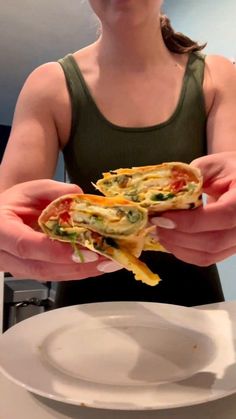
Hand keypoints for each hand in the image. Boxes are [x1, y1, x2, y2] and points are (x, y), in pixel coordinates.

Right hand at [0, 179, 119, 279]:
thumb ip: (54, 191)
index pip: (27, 246)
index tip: (85, 249)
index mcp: (1, 230)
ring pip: (50, 276)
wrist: (2, 216)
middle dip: (77, 265)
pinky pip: (54, 275)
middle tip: (105, 258)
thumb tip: (79, 196)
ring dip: (81, 271)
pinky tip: (96, 265)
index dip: (57, 251)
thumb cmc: (14, 203)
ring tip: (107, 262)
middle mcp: (5, 254)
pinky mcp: (30, 273)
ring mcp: (17, 267)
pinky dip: (77, 271)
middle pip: (42, 267)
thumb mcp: (31, 189)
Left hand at [150, 152, 235, 265]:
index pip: (223, 217)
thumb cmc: (228, 170)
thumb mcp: (211, 166)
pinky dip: (184, 252)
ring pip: (208, 255)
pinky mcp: (229, 249)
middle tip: (154, 226)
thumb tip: (162, 195)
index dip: (189, 221)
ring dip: (177, 247)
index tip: (162, 217)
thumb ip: (189, 179)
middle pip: (213, 242)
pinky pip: (207, 258)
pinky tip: (170, 239)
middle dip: (178, 237)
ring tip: (158, 232)